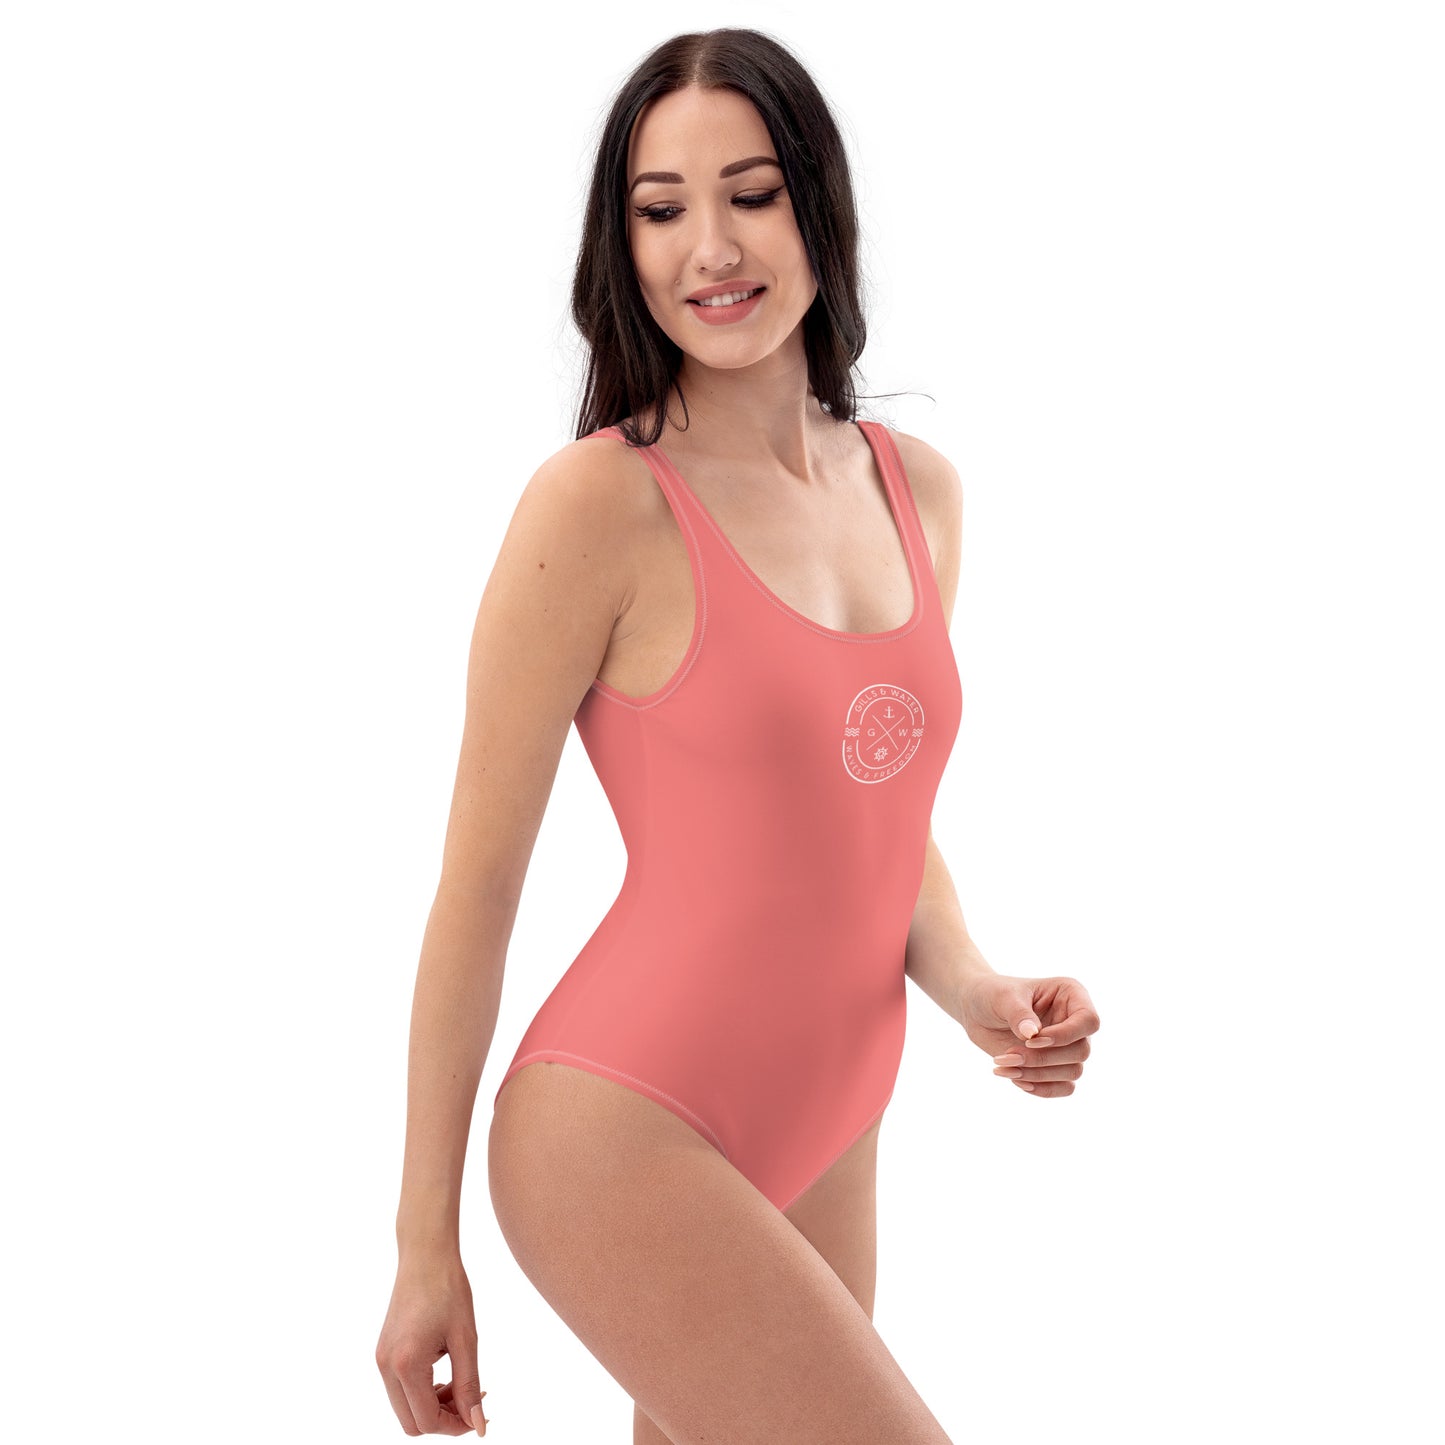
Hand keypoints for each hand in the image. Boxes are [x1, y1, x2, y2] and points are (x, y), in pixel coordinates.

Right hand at [376, 1254, 489, 1435]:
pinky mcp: (383, 1352)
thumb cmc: (449, 1289)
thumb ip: (470, 1386)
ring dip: (433, 1406)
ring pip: (404, 1408)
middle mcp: (386, 1367)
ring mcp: (381, 1360)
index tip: (479, 1416)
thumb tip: (478, 1425)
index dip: (455, 1426)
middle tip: (472, 1401)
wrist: (426, 1254)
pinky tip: (444, 1374)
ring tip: (461, 1385)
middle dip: (443, 1420)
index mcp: (406, 1365)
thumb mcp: (466, 1339)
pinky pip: (400, 1389)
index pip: (427, 1421)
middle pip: (411, 1423)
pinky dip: (422, 1391)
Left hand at [958, 972, 1099, 1096]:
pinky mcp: (1056, 1066)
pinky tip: (1014, 1078)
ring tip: (1003, 1065)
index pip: (1088, 1021)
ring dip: (1037, 1074)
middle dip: (1043, 1058)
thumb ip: (1019, 1014)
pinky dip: (1041, 1088)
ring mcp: (1067, 1045)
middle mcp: (1074, 1021)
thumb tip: (1032, 1034)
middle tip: (1009, 1055)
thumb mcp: (1003, 997)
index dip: (1065, 1035)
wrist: (976, 1010)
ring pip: (1073, 1072)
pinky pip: (1065, 1087)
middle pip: (1081, 1051)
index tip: (1031, 1040)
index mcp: (1071, 995)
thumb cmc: (992, 994)